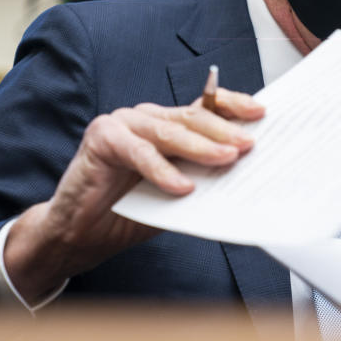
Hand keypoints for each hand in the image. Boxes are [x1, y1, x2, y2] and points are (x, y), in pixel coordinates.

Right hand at [4, 89, 263, 302]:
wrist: (79, 234)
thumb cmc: (129, 212)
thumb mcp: (176, 194)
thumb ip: (201, 178)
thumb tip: (244, 172)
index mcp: (166, 126)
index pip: (204, 108)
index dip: (232, 106)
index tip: (261, 114)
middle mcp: (146, 118)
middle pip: (191, 117)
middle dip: (224, 131)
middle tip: (249, 143)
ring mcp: (123, 123)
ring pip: (169, 132)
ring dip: (200, 147)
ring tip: (227, 158)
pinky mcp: (102, 137)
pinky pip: (139, 153)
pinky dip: (162, 171)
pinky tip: (182, 186)